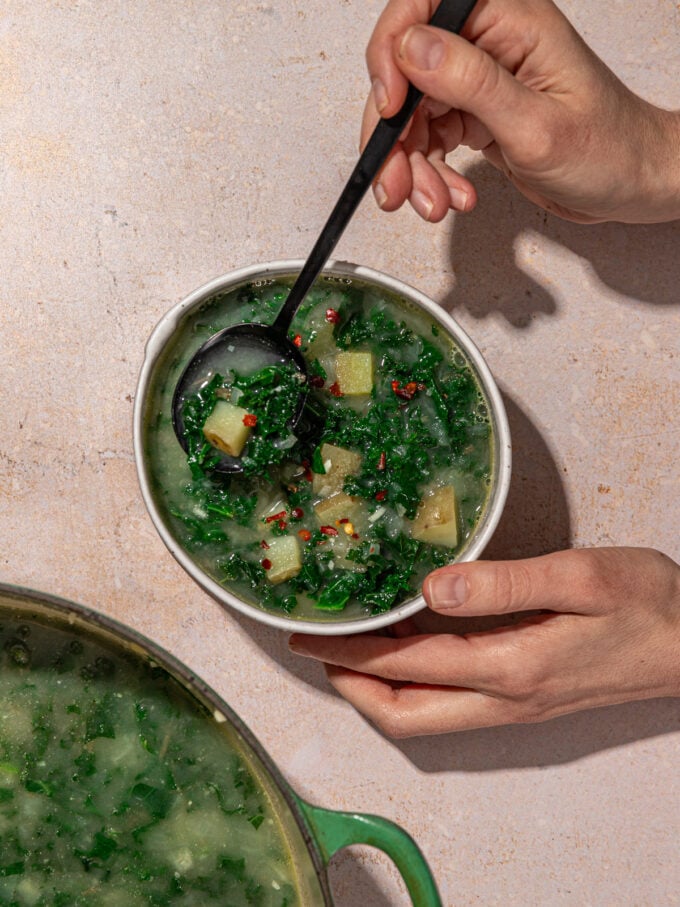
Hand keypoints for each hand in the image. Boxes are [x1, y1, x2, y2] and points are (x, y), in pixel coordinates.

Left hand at [289, 548, 679, 736]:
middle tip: (317, 651)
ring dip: (380, 690)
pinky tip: (410, 647)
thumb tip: (430, 587)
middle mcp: (507, 698)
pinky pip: (453, 703)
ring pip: (428, 717)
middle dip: (352, 687)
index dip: (354, 654)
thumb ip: (504, 583)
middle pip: (407, 716)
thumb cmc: (647, 605)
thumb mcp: (581, 577)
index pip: (411, 667)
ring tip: (348, 651)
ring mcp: (517, 705)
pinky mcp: (527, 697)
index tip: (312, 637)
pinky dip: (416, 683)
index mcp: (514, 667)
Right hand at [362, 0, 679, 223]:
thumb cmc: (607, 149)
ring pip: (413, 116)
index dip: (391, 56)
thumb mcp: (535, 124)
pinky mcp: (477, 115)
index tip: (388, 110)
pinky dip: (431, 175)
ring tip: (434, 203)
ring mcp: (481, 81)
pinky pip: (430, 141)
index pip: (420, 10)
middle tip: (396, 185)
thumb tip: (413, 49)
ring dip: (412, 167)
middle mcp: (489, 44)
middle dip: (394, 138)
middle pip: (406, 75)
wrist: (630, 183)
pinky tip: (453, 196)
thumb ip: (472, 84)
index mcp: (508, 21)